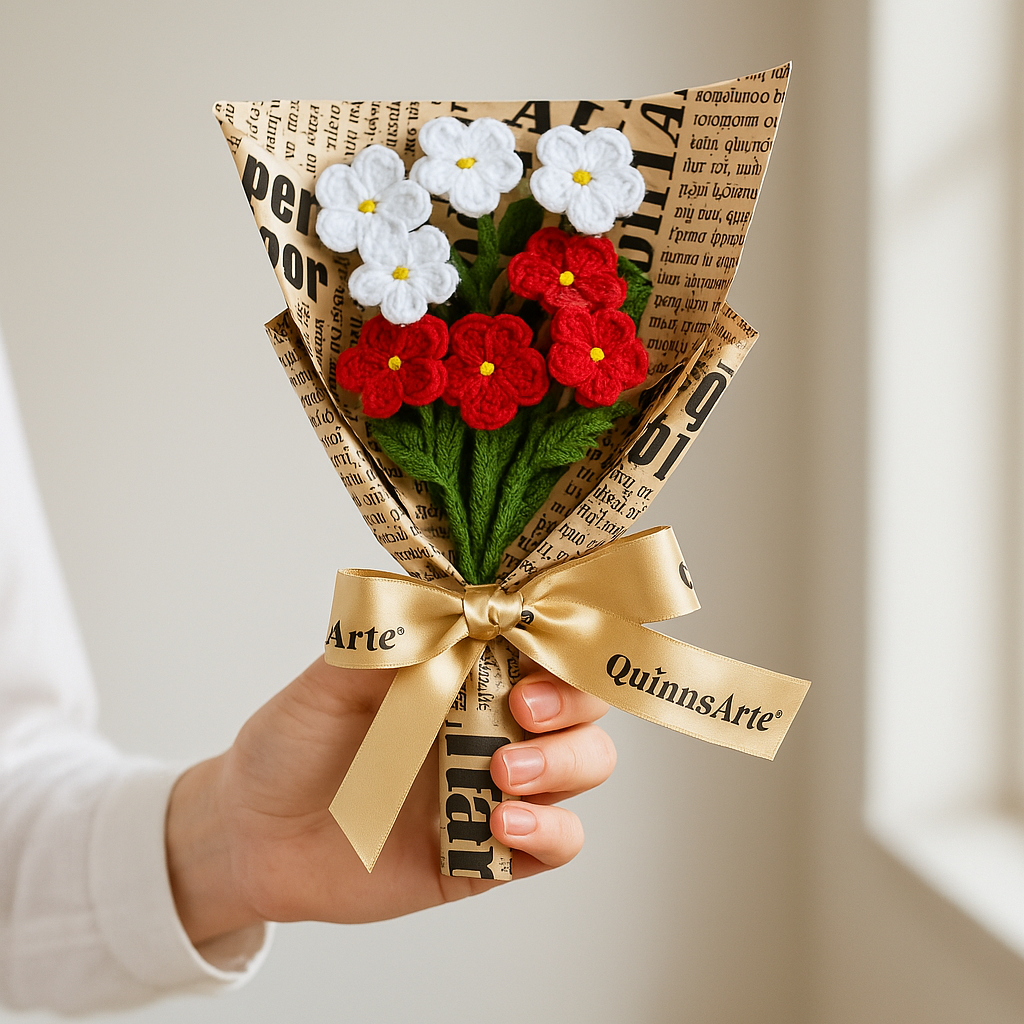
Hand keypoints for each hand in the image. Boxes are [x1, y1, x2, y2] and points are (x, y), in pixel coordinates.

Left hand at [166, 657, 615, 943]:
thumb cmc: (292, 741)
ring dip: (562, 763)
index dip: (555, 633)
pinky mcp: (491, 851)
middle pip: (584, 701)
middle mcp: (493, 721)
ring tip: (501, 772)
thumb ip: (391, 642)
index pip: (540, 639)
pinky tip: (503, 822)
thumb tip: (453, 600)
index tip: (532, 633)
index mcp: (465, 669)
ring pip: (586, 763)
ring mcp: (497, 785)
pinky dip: (550, 829)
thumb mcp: (330, 679)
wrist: (251, 836)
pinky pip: (558, 841)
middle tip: (522, 707)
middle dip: (572, 700)